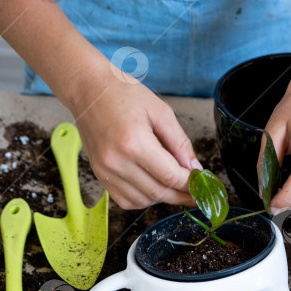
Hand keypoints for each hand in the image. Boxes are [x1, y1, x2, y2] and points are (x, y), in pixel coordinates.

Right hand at [72, 72, 200, 208]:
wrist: (88, 90)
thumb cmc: (123, 94)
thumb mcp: (161, 112)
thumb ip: (180, 143)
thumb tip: (195, 169)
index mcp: (134, 143)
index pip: (171, 176)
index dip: (190, 185)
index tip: (203, 187)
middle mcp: (116, 161)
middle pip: (158, 192)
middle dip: (181, 196)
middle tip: (196, 196)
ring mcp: (105, 170)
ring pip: (142, 201)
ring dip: (163, 198)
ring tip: (175, 188)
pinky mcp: (98, 174)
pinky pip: (125, 200)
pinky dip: (143, 199)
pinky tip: (154, 187)